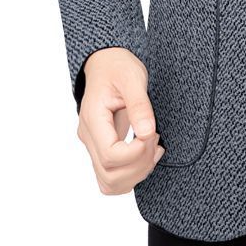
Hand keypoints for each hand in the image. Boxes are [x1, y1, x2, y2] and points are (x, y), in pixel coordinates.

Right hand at [77, 47, 163, 194]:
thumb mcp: (133, 78)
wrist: (107, 62)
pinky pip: (112, 176)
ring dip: (136, 173)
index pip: (110, 156)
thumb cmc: (118, 66)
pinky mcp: (103, 148)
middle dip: (140, 164)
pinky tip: (147, 153)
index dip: (135, 153)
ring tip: (154, 147)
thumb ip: (140, 105)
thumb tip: (148, 132)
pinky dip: (132, 174)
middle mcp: (89, 137)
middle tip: (156, 139)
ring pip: (109, 182)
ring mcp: (94, 145)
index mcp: (93, 119)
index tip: (153, 134)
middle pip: (109, 175)